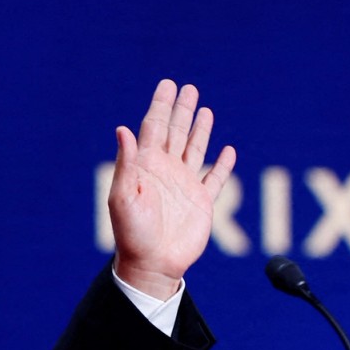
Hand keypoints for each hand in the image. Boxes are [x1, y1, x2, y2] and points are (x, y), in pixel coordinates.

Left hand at [109, 80, 236, 299]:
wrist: (151, 264)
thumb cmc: (132, 234)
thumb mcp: (122, 197)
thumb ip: (126, 163)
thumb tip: (123, 129)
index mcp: (146, 166)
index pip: (154, 127)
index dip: (161, 105)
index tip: (168, 85)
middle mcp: (166, 171)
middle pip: (176, 132)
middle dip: (182, 110)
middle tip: (188, 88)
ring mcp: (184, 186)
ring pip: (194, 149)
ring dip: (200, 129)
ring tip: (205, 109)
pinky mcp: (201, 203)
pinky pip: (214, 179)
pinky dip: (222, 165)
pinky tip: (228, 151)